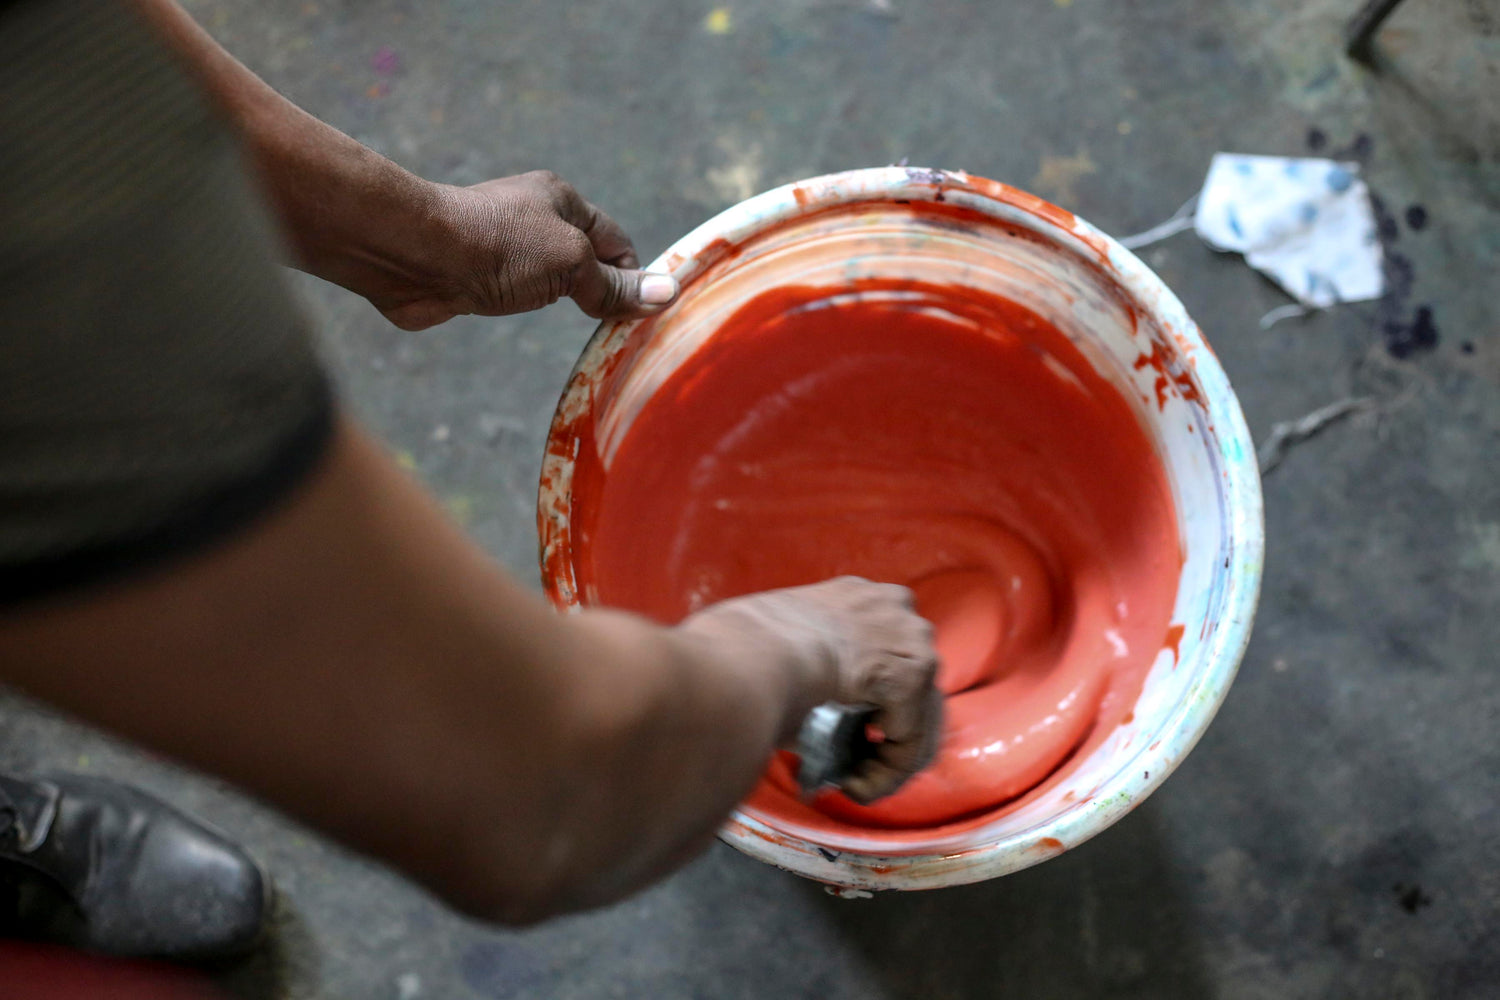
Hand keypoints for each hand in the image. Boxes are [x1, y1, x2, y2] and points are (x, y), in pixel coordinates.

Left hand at [372, 171, 678, 330]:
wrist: (414, 254)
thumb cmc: (498, 248)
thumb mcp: (571, 264)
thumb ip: (612, 284)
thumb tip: (667, 293)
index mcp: (562, 200)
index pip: (616, 242)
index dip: (631, 278)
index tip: (636, 316)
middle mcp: (533, 216)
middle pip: (583, 259)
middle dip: (596, 291)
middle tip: (607, 330)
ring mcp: (502, 245)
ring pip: (547, 277)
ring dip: (557, 301)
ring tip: (564, 325)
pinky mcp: (473, 270)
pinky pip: (512, 290)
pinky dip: (522, 307)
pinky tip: (519, 317)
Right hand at [679, 577, 942, 802]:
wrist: (743, 660)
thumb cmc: (738, 654)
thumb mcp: (774, 651)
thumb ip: (803, 671)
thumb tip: (801, 713)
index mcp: (855, 595)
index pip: (883, 652)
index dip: (869, 699)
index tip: (844, 730)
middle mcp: (892, 606)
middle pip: (911, 685)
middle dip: (884, 733)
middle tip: (852, 767)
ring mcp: (909, 636)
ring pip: (914, 717)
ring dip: (885, 760)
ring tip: (851, 786)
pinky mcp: (911, 674)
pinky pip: (908, 741)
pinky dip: (884, 773)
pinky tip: (853, 786)